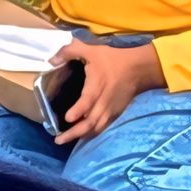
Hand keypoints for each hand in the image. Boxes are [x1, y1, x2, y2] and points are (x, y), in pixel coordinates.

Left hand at [49, 38, 163, 145]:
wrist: (139, 68)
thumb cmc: (114, 59)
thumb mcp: (91, 50)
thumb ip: (70, 51)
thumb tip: (51, 60)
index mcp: (96, 86)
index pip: (87, 101)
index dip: (78, 111)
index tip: (68, 118)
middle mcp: (103, 102)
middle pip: (90, 122)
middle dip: (74, 133)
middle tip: (58, 140)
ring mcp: (110, 110)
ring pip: (96, 128)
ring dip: (81, 135)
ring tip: (65, 140)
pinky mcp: (115, 113)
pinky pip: (103, 126)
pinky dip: (91, 133)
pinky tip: (81, 135)